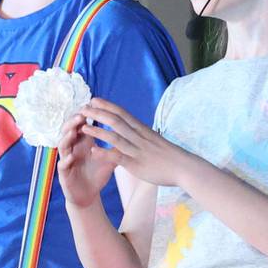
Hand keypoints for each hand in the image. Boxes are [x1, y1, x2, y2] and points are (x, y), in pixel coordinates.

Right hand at [57, 113, 116, 208]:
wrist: (88, 195)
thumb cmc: (97, 174)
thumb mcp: (110, 159)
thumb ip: (117, 147)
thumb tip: (133, 134)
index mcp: (83, 142)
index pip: (81, 124)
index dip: (84, 115)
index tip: (92, 106)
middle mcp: (73, 147)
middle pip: (68, 129)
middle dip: (73, 122)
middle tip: (81, 115)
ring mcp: (67, 159)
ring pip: (62, 144)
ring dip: (67, 137)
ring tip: (73, 132)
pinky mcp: (64, 173)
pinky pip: (62, 165)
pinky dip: (65, 160)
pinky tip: (70, 157)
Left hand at [78, 98, 200, 186]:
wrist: (185, 168)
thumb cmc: (170, 155)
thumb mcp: (154, 139)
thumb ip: (142, 134)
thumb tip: (132, 128)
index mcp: (142, 129)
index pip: (122, 113)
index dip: (107, 105)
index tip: (93, 99)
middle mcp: (139, 137)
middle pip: (115, 121)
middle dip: (98, 114)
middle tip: (82, 108)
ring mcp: (137, 150)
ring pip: (115, 137)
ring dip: (97, 131)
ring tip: (83, 127)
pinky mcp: (137, 165)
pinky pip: (118, 157)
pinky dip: (105, 153)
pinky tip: (92, 151)